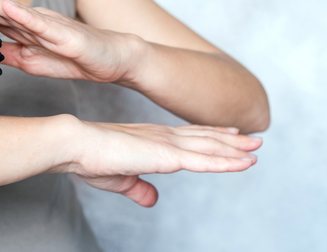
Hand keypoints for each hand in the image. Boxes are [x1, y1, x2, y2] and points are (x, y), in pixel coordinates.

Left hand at [0, 0, 141, 82]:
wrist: (113, 60)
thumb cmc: (77, 59)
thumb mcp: (33, 62)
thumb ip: (9, 55)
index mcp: (24, 29)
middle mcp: (33, 21)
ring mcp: (48, 25)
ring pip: (13, 11)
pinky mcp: (65, 34)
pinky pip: (41, 25)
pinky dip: (22, 15)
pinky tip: (5, 7)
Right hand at [56, 119, 260, 206]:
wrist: (76, 144)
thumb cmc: (91, 159)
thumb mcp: (121, 180)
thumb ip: (140, 189)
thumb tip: (153, 200)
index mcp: (151, 139)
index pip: (188, 137)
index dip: (210, 135)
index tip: (228, 133)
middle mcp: (163, 137)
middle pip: (204, 138)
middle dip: (230, 139)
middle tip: (252, 138)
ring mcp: (166, 144)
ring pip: (209, 146)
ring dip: (235, 148)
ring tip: (256, 146)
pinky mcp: (166, 155)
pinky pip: (204, 160)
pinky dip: (226, 162)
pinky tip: (243, 163)